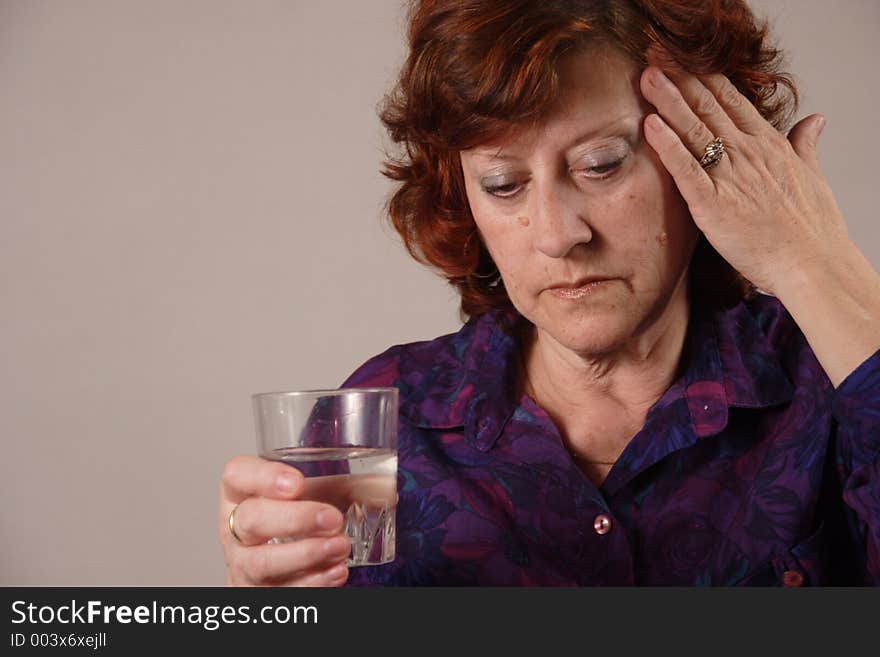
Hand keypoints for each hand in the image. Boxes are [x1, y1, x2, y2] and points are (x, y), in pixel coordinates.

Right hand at [218, 455, 349, 585]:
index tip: (296, 482)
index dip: (262, 477)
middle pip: (251, 519)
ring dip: (306, 555)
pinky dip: (311, 583)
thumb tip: (387, 489)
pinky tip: (336, 573)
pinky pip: (279, 592)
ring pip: (262, 562)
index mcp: (242, 494)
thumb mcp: (312, 496)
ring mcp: (244, 564)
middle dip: (295, 519)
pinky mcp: (258, 594)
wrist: (279, 569)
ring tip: (341, 546)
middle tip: (332, 519)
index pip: (237, 475)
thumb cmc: (294, 522)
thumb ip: (341, 486)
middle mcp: (236, 529)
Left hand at [639, 58, 849, 294]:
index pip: (732, 101)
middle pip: (708, 107)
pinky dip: (668, 145)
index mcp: (768, 146)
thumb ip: (805, 145)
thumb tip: (814, 120)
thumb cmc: (812, 228)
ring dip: (668, 101)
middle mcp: (748, 153)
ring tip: (647, 77)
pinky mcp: (713, 203)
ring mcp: (730, 176)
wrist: (811, 264)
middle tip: (655, 58)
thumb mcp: (812, 176)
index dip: (706, 78)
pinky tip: (651, 124)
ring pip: (694, 130)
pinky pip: (685, 169)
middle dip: (681, 80)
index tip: (684, 61)